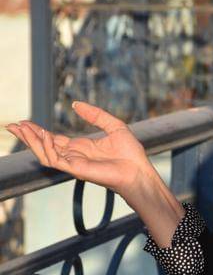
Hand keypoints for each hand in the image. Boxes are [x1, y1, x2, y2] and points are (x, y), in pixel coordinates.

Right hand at [6, 101, 153, 196]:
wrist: (138, 170)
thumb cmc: (130, 152)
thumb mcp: (113, 125)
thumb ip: (94, 114)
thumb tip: (75, 104)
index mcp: (80, 147)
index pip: (53, 139)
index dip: (38, 131)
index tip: (24, 122)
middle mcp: (73, 156)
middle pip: (44, 146)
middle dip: (27, 136)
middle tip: (12, 125)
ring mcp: (73, 164)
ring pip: (44, 153)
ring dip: (32, 141)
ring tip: (22, 128)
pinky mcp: (76, 169)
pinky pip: (55, 159)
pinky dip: (47, 147)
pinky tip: (44, 135)